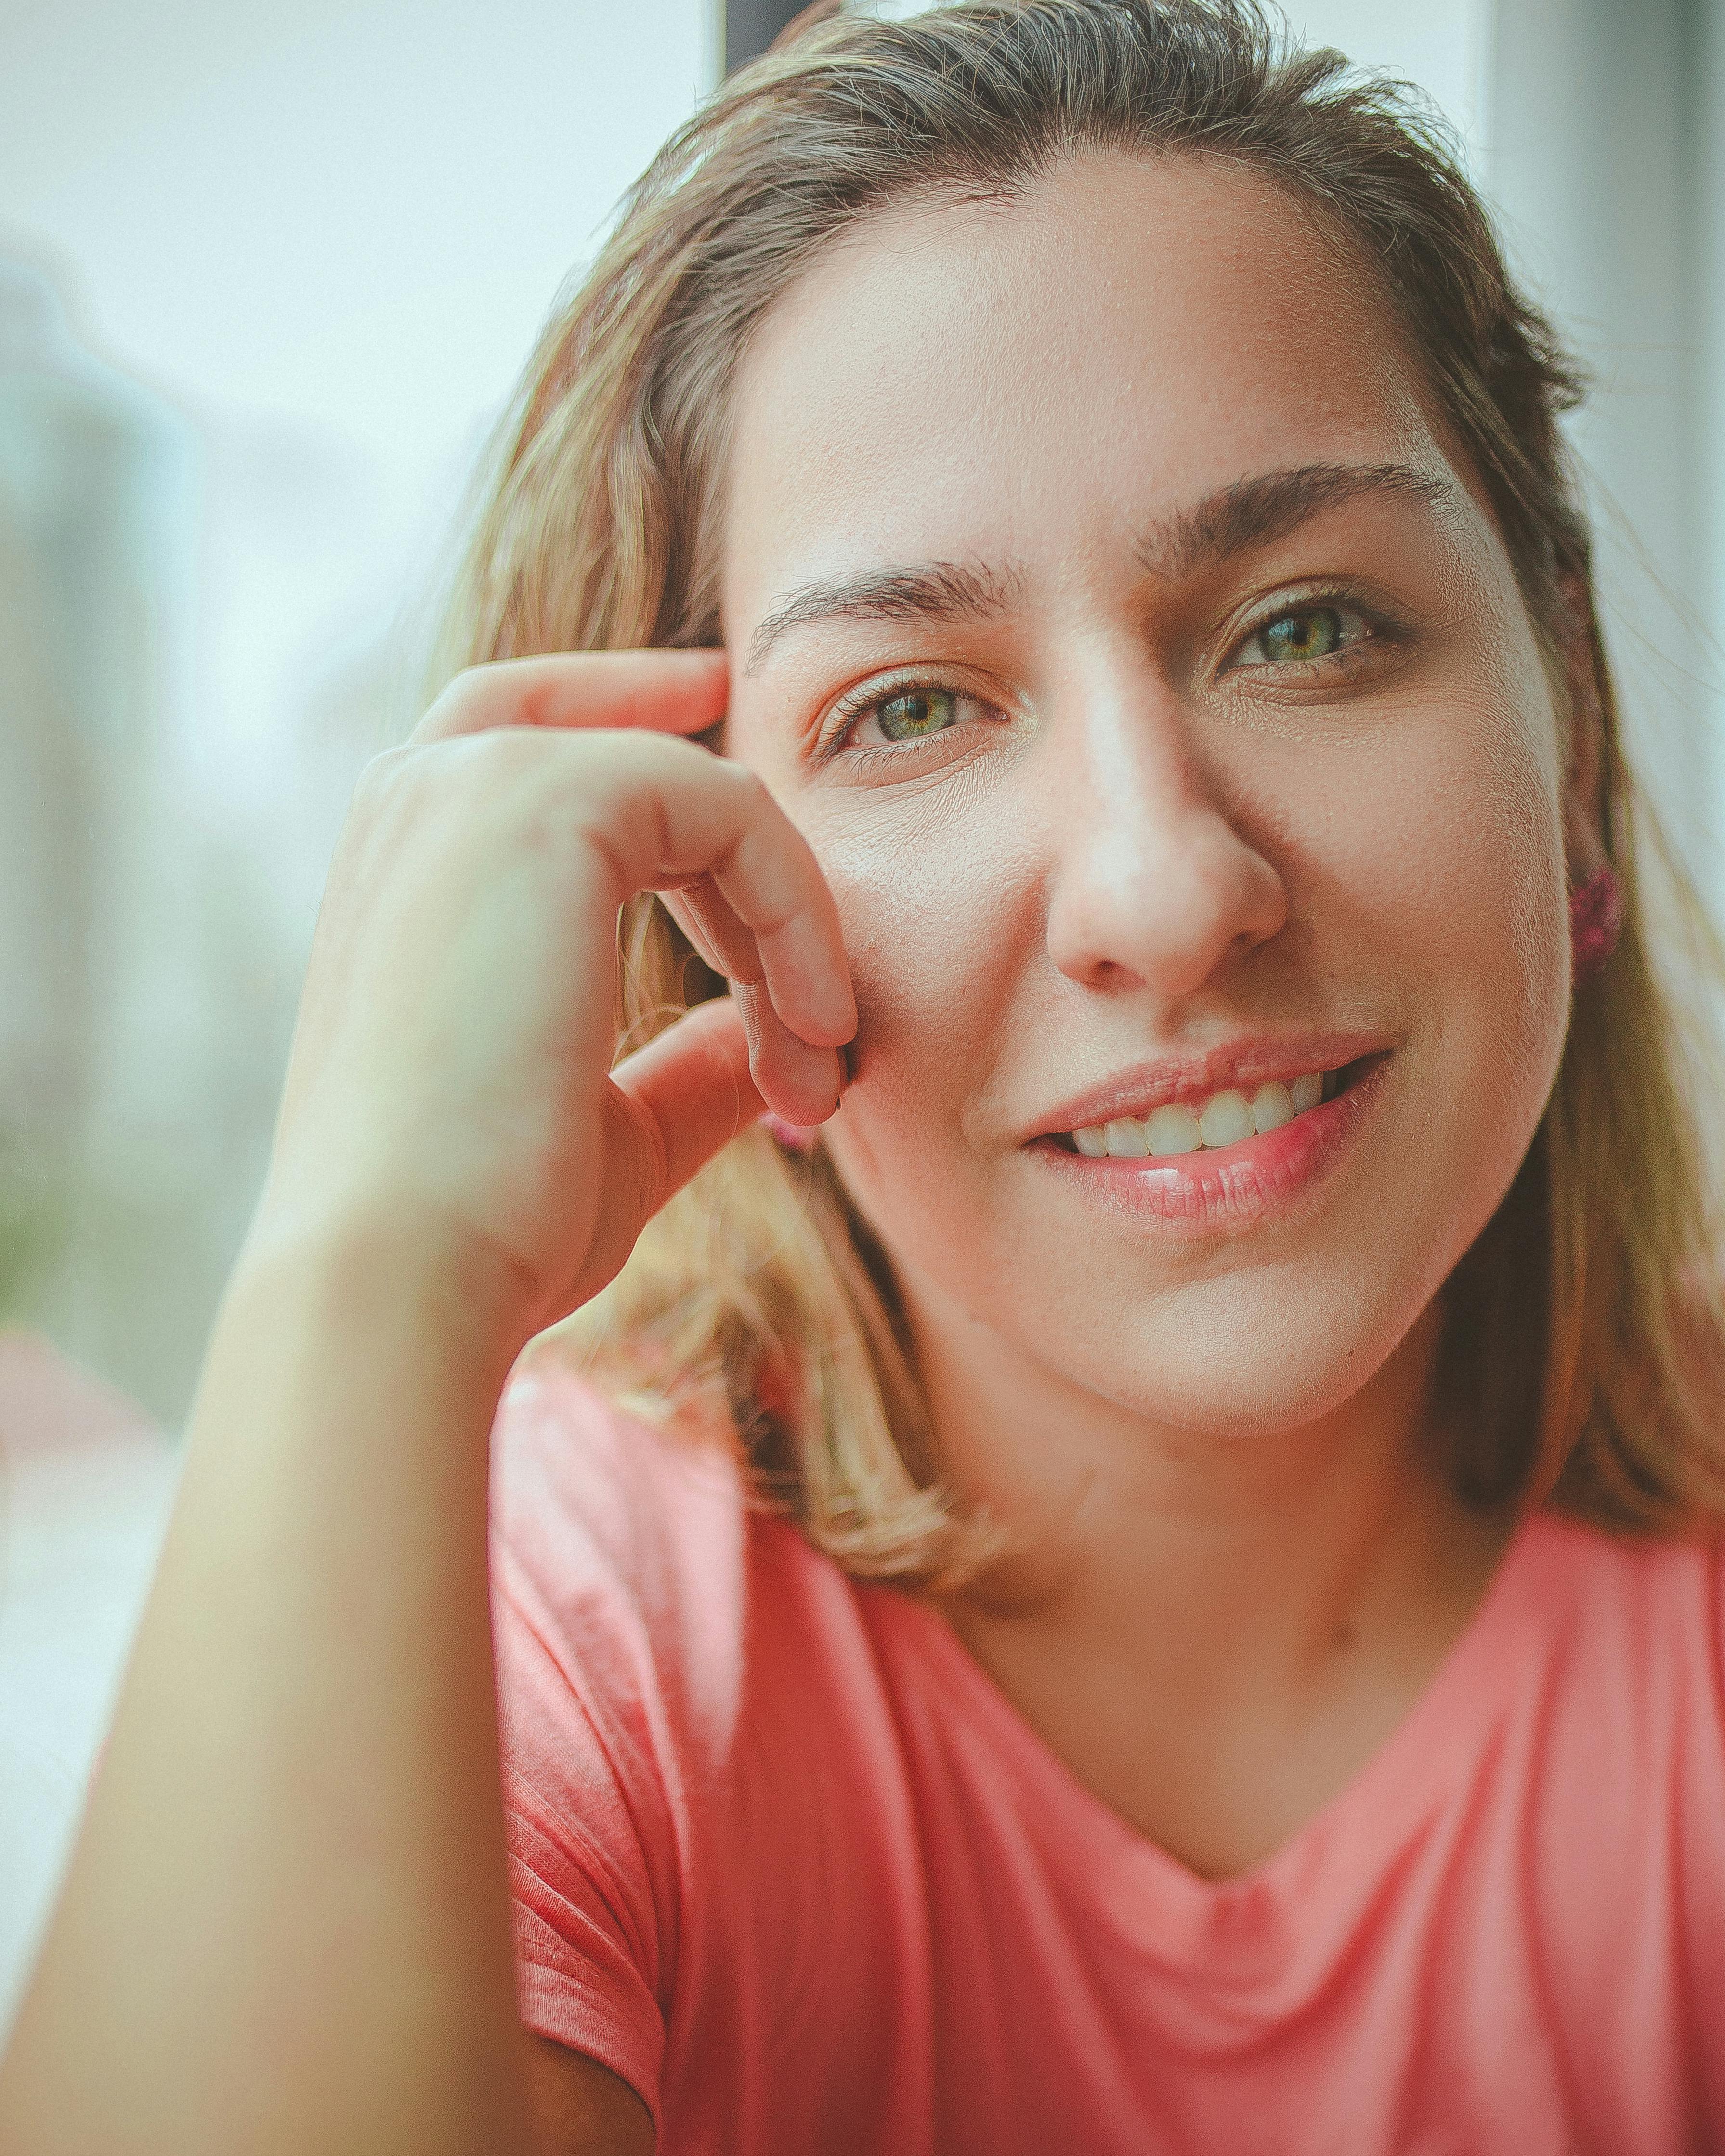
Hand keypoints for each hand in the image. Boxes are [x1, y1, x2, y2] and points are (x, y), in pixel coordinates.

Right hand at [251, 650, 854, 1349]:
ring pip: (696, 790)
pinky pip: (727, 807)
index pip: (525, 726)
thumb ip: (682, 1068)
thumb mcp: (607, 1129)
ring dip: (784, 920)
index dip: (626, 704)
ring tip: (814, 1065)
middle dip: (749, 851)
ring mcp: (474, 782)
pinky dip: (795, 908)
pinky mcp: (545, 793)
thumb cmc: (491, 1221)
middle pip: (620, 739)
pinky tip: (812, 1028)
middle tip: (825, 1000)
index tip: (718, 706)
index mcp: (409, 864)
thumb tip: (758, 1043)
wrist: (408, 1267)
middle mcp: (422, 797)